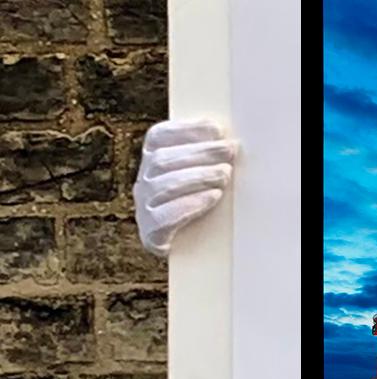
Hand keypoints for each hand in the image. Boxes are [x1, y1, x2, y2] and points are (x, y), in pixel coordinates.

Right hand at [133, 119, 236, 257]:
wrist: (192, 250)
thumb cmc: (204, 204)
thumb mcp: (204, 176)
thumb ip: (210, 157)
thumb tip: (231, 141)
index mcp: (152, 161)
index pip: (158, 137)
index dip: (185, 129)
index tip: (215, 129)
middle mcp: (144, 182)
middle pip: (162, 160)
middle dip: (200, 153)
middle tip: (229, 151)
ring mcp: (143, 207)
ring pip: (162, 185)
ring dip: (198, 176)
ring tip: (224, 175)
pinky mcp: (151, 233)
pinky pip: (164, 216)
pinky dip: (191, 203)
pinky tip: (213, 196)